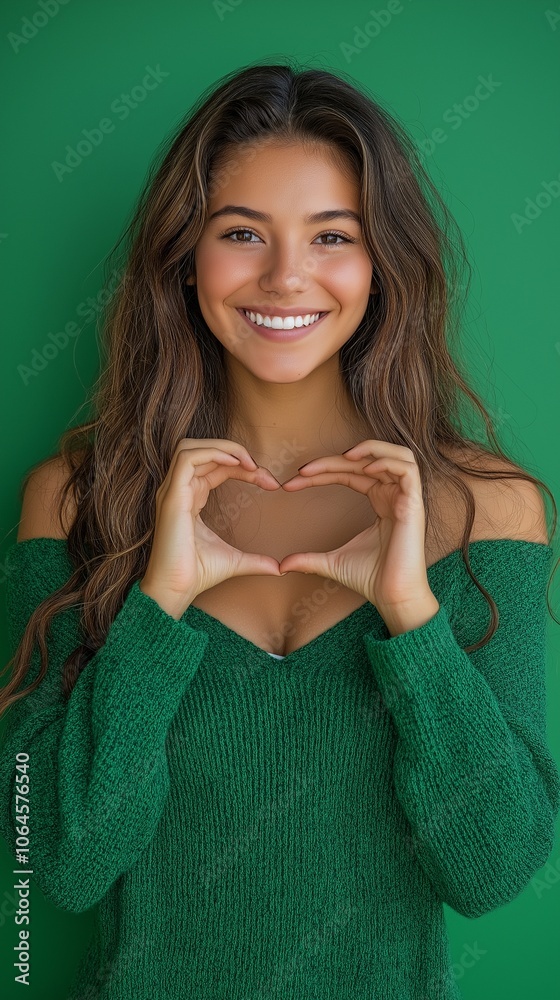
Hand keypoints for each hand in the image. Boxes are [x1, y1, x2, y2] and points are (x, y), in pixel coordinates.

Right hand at [139, 438, 282, 617]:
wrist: (177, 589)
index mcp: (190, 498)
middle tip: (262, 470)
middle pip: (205, 452)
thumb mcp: (235, 560)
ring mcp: (172, 491)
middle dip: (236, 453)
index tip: (270, 483)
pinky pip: (187, 459)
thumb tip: (280, 569)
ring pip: (191, 447)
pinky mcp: (172, 496)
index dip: (244, 468)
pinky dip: (211, 453)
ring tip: (249, 463)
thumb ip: (257, 560)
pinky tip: (234, 463)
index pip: (216, 467)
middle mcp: (179, 490)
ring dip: (223, 448)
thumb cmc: (198, 574)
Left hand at [279, 439, 435, 611]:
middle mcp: (393, 495)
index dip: (322, 471)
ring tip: (343, 456)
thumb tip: (282, 565)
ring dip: (369, 448)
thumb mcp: (332, 562)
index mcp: (379, 501)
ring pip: (395, 454)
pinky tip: (364, 468)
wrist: (393, 596)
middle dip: (332, 461)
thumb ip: (308, 559)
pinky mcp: (414, 504)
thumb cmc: (371, 579)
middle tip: (303, 470)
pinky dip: (387, 461)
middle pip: (365, 461)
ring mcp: (406, 497)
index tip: (292, 482)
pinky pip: (408, 469)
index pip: (349, 473)